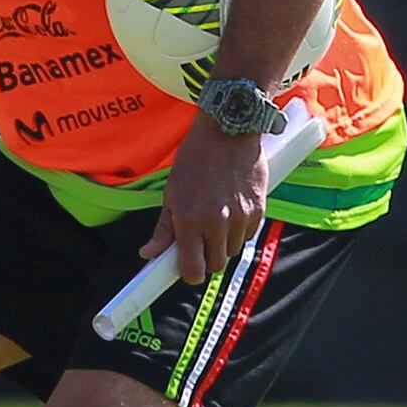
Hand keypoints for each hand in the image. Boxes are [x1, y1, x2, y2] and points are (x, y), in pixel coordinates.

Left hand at [142, 112, 267, 284]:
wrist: (228, 133)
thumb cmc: (195, 160)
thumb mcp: (171, 193)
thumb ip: (163, 229)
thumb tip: (148, 255)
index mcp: (190, 220)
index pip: (193, 269)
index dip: (189, 274)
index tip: (187, 270)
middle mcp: (216, 223)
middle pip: (215, 265)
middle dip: (206, 259)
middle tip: (199, 244)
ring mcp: (239, 218)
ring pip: (232, 251)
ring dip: (223, 244)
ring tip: (215, 221)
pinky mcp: (258, 210)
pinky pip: (248, 236)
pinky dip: (239, 231)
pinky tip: (231, 212)